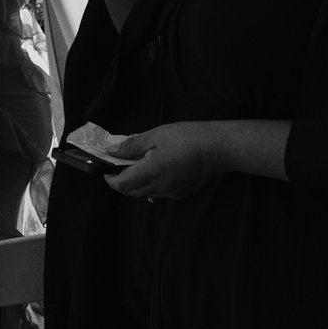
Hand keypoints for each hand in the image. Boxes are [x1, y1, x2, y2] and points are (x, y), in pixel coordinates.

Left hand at [104, 122, 225, 199]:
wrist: (222, 148)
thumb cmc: (189, 137)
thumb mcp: (157, 135)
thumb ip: (132, 145)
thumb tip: (112, 151)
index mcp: (151, 172)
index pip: (121, 185)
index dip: (109, 179)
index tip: (105, 169)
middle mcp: (161, 187)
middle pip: (131, 192)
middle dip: (120, 182)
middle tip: (119, 166)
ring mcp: (173, 192)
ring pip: (145, 193)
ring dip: (136, 184)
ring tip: (138, 166)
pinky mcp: (183, 193)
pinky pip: (160, 193)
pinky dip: (151, 185)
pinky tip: (156, 171)